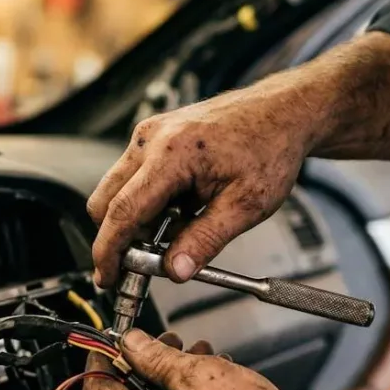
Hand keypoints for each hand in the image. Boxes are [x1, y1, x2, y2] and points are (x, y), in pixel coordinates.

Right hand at [86, 83, 313, 286]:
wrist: (283, 112)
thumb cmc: (270, 147)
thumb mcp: (246, 205)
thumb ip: (205, 241)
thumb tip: (175, 270)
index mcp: (172, 154)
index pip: (122, 212)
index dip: (108, 251)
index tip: (106, 276)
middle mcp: (152, 139)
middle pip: (105, 201)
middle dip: (117, 238)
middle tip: (141, 266)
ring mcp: (151, 135)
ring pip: (116, 190)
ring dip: (135, 220)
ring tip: (177, 234)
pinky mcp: (155, 136)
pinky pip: (134, 177)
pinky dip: (146, 203)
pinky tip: (180, 212)